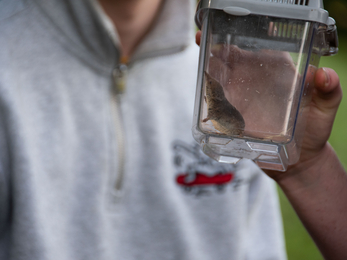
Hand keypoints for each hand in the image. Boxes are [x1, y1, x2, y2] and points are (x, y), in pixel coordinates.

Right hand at [196, 31, 342, 177]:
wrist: (297, 162)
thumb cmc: (314, 132)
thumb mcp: (325, 110)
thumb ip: (329, 92)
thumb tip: (323, 75)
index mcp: (276, 70)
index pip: (256, 48)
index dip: (241, 37)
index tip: (227, 28)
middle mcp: (256, 80)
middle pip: (231, 60)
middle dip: (215, 48)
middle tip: (201, 40)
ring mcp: (242, 98)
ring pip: (220, 78)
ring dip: (207, 70)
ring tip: (200, 65)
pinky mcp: (233, 115)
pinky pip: (216, 103)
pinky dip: (206, 96)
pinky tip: (201, 91)